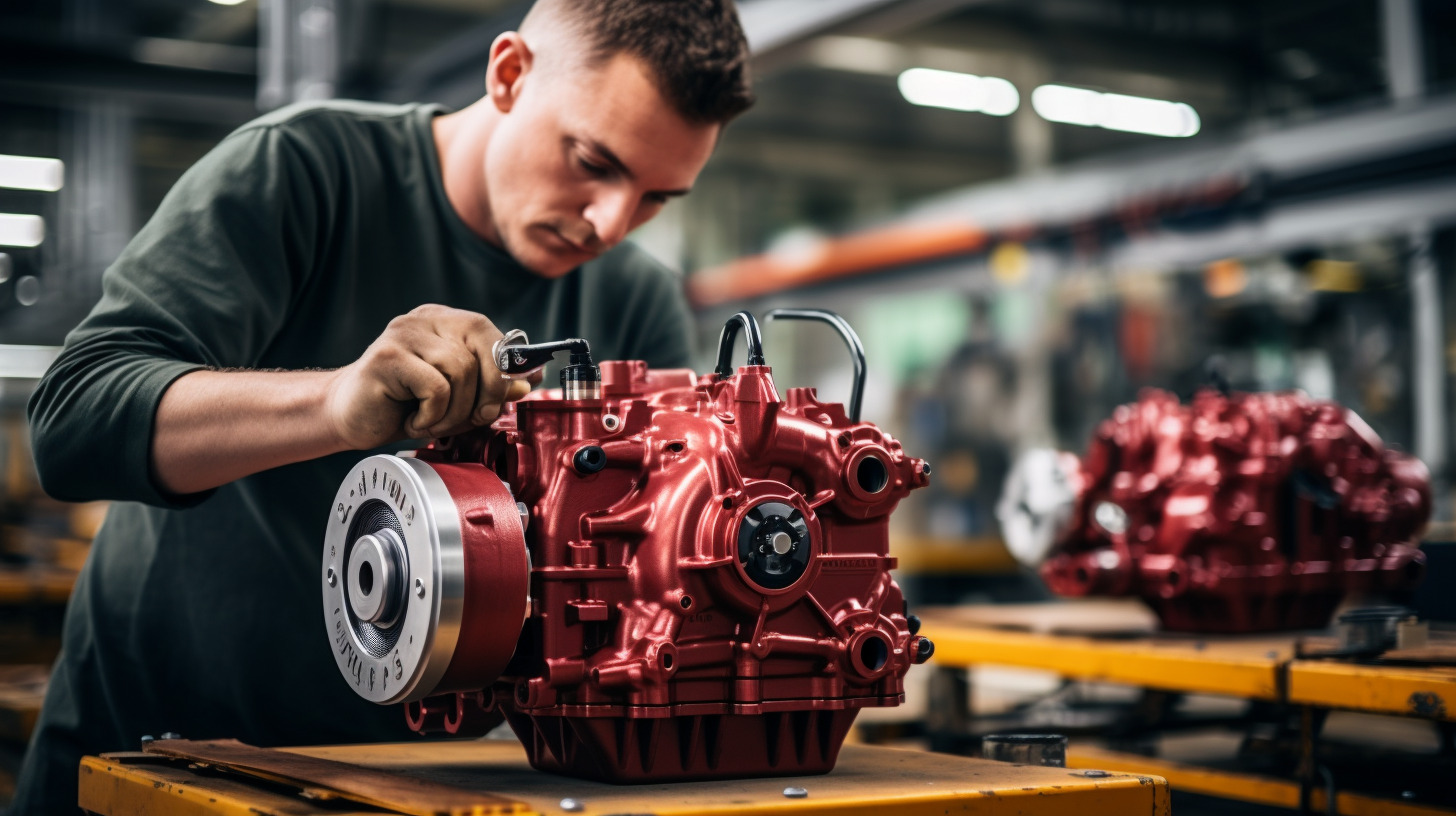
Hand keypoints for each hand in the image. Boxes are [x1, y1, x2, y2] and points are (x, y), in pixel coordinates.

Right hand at [325, 305, 532, 448]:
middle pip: (482, 349)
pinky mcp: (387, 357)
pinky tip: (414, 420)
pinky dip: (433, 416)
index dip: (507, 368)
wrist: (348, 417)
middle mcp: (424, 320)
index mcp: (443, 322)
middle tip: (476, 417)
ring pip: (461, 371)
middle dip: (490, 392)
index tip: (508, 396)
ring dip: (456, 411)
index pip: (491, 333)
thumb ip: (489, 389)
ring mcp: (403, 334)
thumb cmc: (403, 407)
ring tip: (433, 421)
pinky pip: (436, 388)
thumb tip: (524, 382)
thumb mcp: (458, 400)